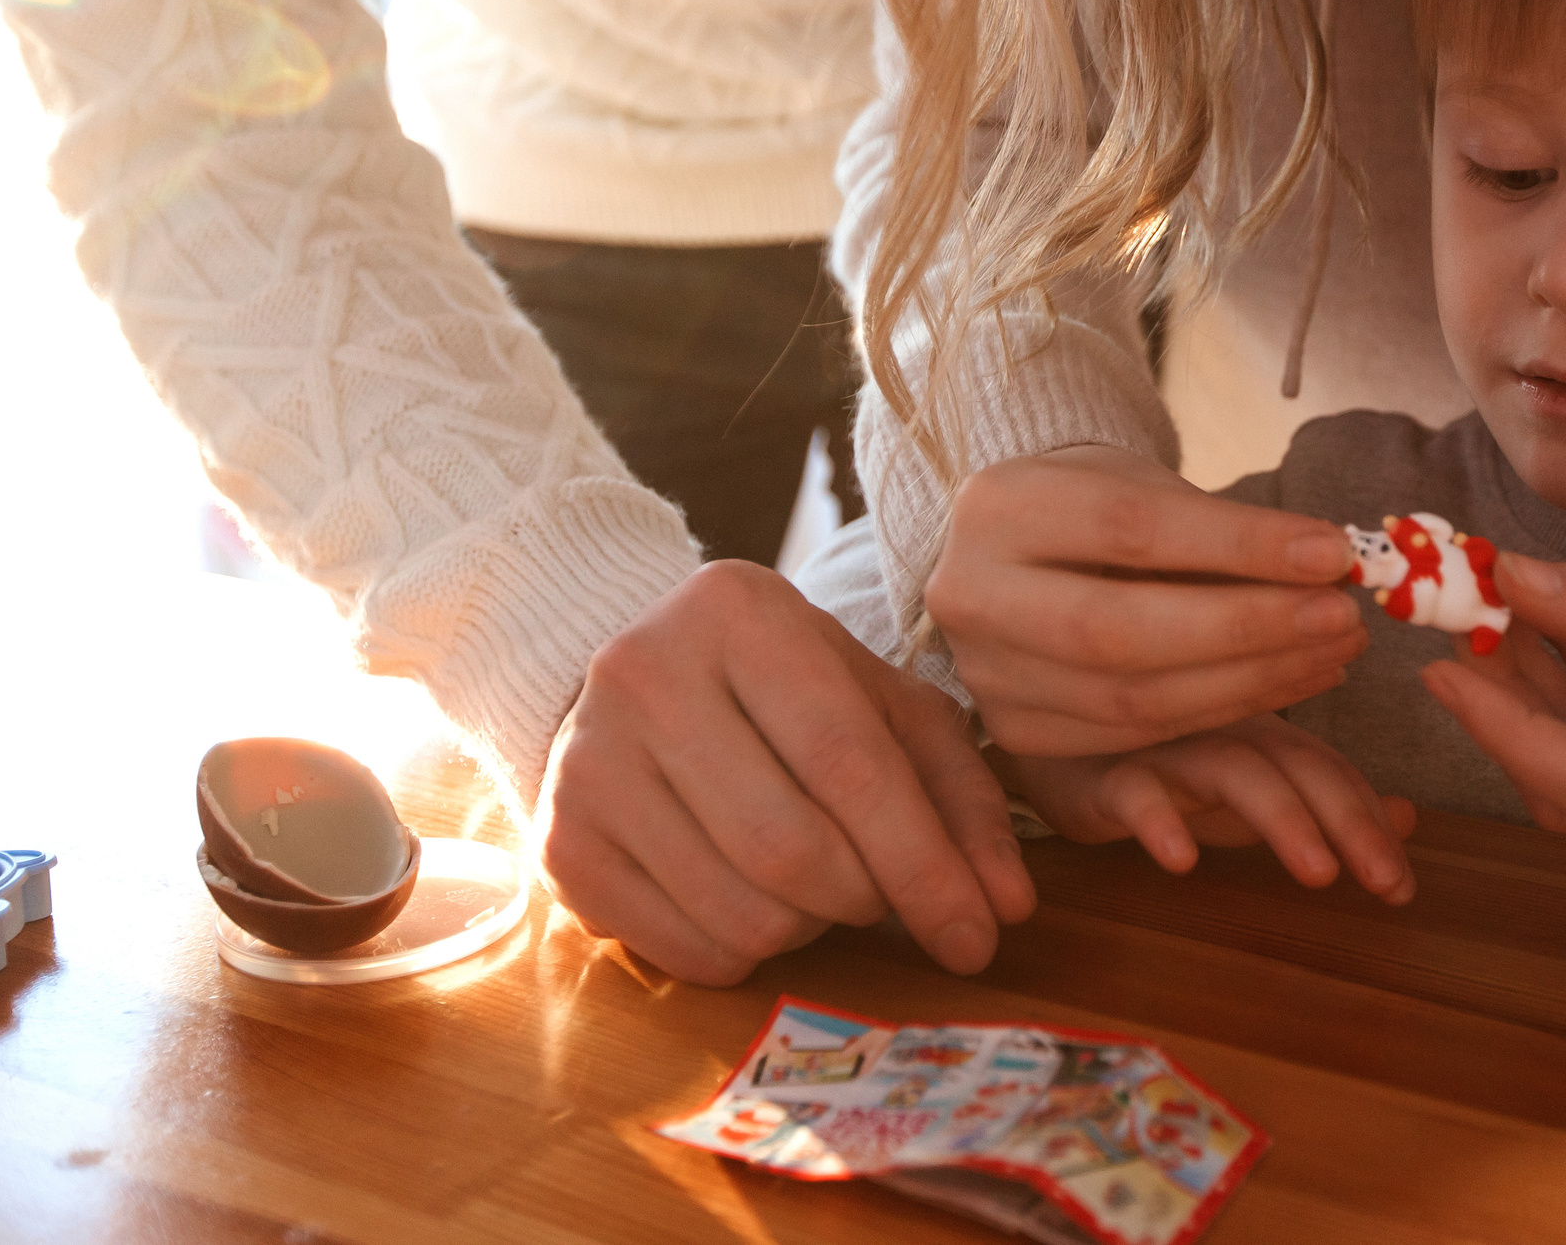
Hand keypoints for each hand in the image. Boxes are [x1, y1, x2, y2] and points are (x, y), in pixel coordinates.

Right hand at [536, 561, 1036, 986]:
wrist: (644, 683)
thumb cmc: (788, 694)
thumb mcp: (884, 707)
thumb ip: (960, 795)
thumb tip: (1006, 907)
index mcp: (740, 612)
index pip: (847, 762)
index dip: (923, 862)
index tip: (978, 936)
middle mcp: (645, 674)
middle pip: (791, 849)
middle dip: (867, 899)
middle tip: (884, 893)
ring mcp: (586, 762)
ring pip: (741, 912)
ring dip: (810, 928)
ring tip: (817, 883)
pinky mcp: (559, 844)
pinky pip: (684, 951)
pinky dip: (747, 953)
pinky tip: (751, 899)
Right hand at [927, 445, 1369, 755]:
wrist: (1018, 553)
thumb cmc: (1097, 507)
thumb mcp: (1143, 484)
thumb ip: (1220, 527)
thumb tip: (1329, 563)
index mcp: (996, 507)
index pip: (1130, 528)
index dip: (1238, 546)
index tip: (1330, 552)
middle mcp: (968, 594)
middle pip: (1119, 629)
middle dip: (1247, 628)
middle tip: (1340, 615)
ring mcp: (987, 674)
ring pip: (1131, 698)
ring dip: (1252, 680)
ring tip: (1333, 649)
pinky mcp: (1017, 731)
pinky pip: (1135, 736)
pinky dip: (1223, 712)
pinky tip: (1289, 681)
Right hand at [998, 716, 1416, 903]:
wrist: (1048, 735)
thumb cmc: (1161, 763)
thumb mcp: (1248, 784)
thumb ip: (1320, 800)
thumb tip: (1407, 818)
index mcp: (1264, 732)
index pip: (1331, 771)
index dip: (1371, 822)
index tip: (1402, 886)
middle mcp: (1226, 729)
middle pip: (1298, 766)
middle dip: (1348, 821)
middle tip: (1386, 883)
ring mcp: (1167, 746)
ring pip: (1232, 771)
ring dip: (1279, 819)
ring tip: (1318, 875)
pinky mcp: (1106, 771)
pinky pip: (1136, 792)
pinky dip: (1160, 820)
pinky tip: (1180, 859)